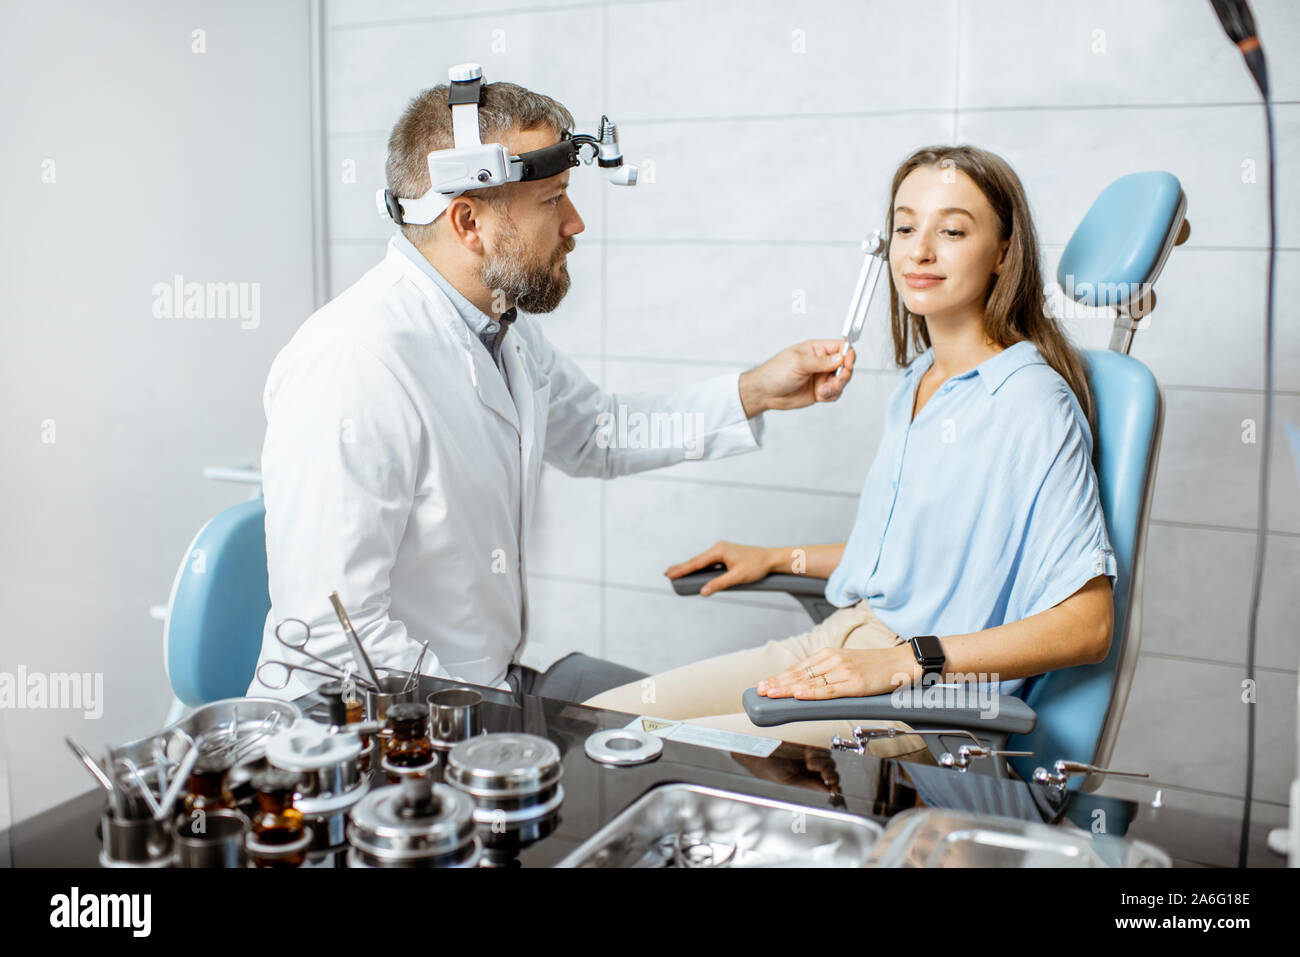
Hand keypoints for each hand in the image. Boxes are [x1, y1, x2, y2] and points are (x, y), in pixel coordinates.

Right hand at [664, 541, 774, 595]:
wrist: (771, 559)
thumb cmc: (756, 567)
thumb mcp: (737, 577)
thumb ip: (719, 584)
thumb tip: (702, 592)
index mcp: (719, 551)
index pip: (696, 563)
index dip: (682, 570)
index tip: (669, 573)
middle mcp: (718, 548)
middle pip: (696, 560)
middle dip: (682, 568)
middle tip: (666, 573)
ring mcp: (722, 551)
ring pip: (702, 561)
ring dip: (689, 567)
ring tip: (675, 572)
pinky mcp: (726, 555)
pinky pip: (709, 562)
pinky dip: (699, 567)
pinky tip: (694, 571)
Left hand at [738, 340, 855, 416]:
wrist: (765, 393)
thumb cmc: (775, 372)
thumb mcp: (798, 363)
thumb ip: (821, 361)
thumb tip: (841, 358)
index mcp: (816, 349)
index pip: (840, 347)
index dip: (848, 354)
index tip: (847, 363)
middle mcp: (821, 362)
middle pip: (846, 365)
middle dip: (844, 374)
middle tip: (836, 380)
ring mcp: (821, 377)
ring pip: (842, 381)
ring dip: (836, 387)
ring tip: (823, 391)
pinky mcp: (820, 391)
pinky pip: (835, 393)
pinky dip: (831, 395)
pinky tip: (820, 395)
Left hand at [756, 646, 916, 699]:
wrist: (902, 662)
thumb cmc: (876, 667)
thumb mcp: (847, 664)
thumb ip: (828, 673)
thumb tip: (806, 686)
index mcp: (830, 654)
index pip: (799, 667)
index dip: (780, 676)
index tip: (764, 683)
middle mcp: (834, 660)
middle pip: (800, 674)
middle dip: (777, 683)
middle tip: (759, 690)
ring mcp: (844, 671)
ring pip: (810, 682)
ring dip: (787, 688)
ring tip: (770, 693)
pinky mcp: (855, 684)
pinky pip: (829, 690)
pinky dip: (812, 693)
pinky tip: (798, 695)